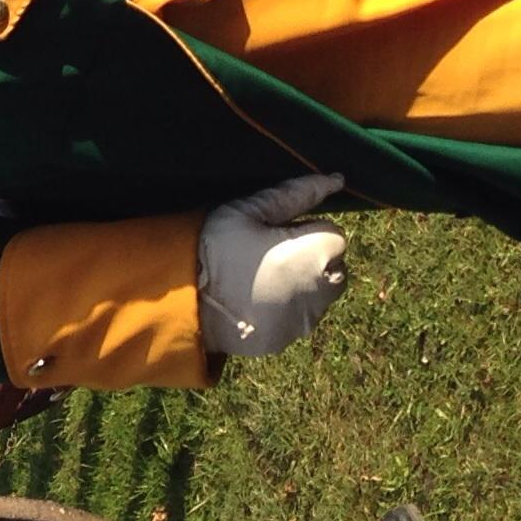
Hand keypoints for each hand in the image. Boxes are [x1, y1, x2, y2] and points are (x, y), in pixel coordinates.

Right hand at [198, 173, 350, 356]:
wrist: (184, 301)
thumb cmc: (217, 248)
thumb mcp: (249, 211)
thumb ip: (296, 194)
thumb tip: (336, 180)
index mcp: (319, 254)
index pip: (333, 234)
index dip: (303, 230)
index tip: (274, 234)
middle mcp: (323, 291)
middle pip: (333, 266)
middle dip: (310, 258)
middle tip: (268, 255)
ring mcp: (306, 320)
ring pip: (318, 293)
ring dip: (301, 284)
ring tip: (259, 278)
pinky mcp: (288, 340)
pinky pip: (297, 318)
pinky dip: (284, 308)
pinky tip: (254, 300)